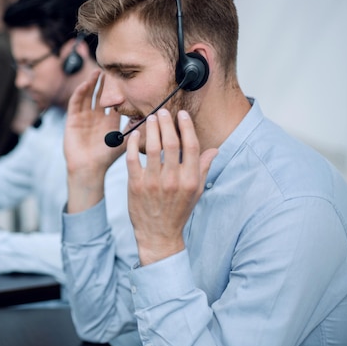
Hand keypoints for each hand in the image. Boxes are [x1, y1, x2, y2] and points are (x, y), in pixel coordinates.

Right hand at [64, 71, 124, 212]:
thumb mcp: (123, 142)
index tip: (124, 78)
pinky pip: (75, 103)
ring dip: (92, 83)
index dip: (117, 90)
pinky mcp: (72, 120)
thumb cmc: (106, 158)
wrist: (89, 169)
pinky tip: (86, 84)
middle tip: (111, 68)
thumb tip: (150, 118)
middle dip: (104, 83)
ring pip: (87, 95)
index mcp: (109, 121)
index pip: (113, 101)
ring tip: (98, 72)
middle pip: (99, 94)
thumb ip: (134, 130)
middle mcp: (96, 117)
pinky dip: (80, 93)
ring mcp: (83, 117)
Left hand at [126, 109, 217, 264]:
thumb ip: (203, 169)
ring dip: (151, 129)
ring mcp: (153, 183)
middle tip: (162, 111)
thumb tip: (213, 150)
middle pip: (171, 143)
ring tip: (150, 118)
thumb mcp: (196, 192)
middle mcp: (173, 180)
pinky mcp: (136, 186)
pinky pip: (132, 160)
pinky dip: (132, 144)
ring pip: (152, 148)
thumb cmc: (178, 211)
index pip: (190, 146)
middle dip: (166, 123)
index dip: (186, 127)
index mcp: (190, 180)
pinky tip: (133, 135)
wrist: (158, 235)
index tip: (181, 115)